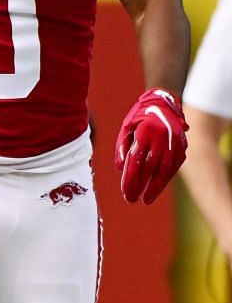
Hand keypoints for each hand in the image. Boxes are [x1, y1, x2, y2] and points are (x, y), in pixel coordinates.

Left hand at [115, 88, 186, 203]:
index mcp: (145, 132)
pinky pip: (174, 166)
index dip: (130, 179)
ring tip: (147, 199)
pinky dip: (166, 178)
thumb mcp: (126, 128)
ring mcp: (175, 142)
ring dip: (156, 186)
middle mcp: (162, 138)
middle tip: (131, 199)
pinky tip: (157, 188)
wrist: (164, 102)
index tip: (125, 192)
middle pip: (151, 168)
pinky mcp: (183, 146)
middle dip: (141, 186)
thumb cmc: (140, 117)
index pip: (136, 161)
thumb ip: (122, 147)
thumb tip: (120, 168)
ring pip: (166, 169)